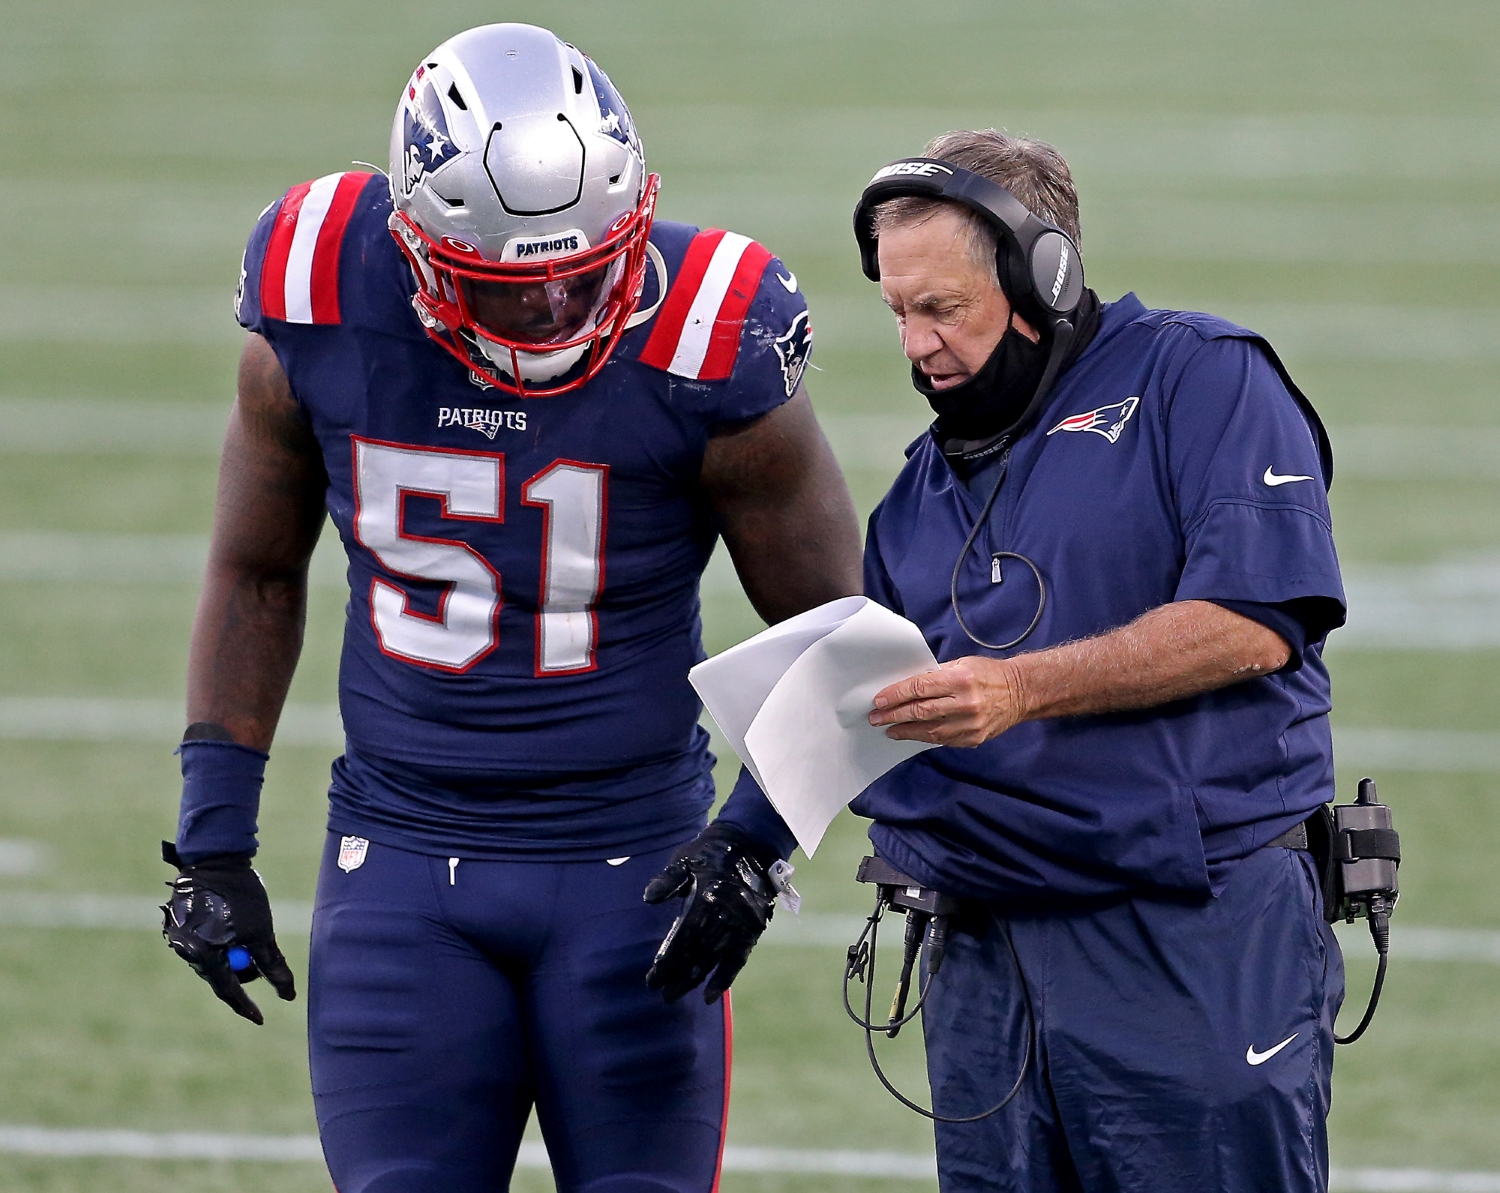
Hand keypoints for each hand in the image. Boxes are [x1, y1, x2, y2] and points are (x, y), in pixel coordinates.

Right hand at [160, 843, 295, 1024]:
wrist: (215, 855)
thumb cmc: (241, 894)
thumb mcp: (262, 932)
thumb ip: (272, 966)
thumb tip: (288, 996)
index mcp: (201, 955)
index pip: (227, 990)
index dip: (245, 1005)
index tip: (260, 1019)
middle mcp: (182, 949)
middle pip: (219, 974)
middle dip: (242, 969)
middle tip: (263, 958)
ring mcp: (176, 935)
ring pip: (212, 956)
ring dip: (231, 951)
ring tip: (245, 926)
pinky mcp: (178, 922)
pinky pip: (203, 940)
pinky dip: (221, 938)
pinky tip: (231, 918)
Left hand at [643, 823, 775, 1003]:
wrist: (753, 844)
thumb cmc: (711, 852)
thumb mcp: (685, 859)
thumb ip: (668, 880)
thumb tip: (647, 898)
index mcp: (706, 899)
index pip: (682, 940)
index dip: (666, 963)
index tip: (651, 980)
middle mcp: (724, 917)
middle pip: (696, 955)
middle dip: (676, 977)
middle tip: (661, 994)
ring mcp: (740, 926)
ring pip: (713, 960)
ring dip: (693, 980)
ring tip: (675, 995)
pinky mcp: (752, 930)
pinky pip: (738, 960)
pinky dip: (724, 978)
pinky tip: (709, 996)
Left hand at [868, 656, 1026, 747]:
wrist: (1020, 693)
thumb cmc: (988, 674)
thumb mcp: (962, 664)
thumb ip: (935, 675)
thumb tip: (906, 686)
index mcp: (961, 680)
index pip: (920, 688)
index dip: (896, 695)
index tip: (879, 700)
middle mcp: (966, 703)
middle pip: (921, 711)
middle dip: (894, 715)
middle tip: (876, 718)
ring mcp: (970, 724)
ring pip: (929, 731)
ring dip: (905, 731)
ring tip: (889, 729)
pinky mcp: (973, 738)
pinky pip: (942, 740)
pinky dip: (924, 737)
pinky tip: (911, 734)